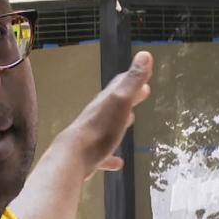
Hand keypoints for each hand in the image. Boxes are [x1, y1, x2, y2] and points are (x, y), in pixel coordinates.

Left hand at [66, 50, 152, 178]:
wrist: (73, 157)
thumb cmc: (99, 128)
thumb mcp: (120, 100)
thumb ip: (133, 80)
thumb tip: (144, 55)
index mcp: (106, 101)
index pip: (120, 85)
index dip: (133, 79)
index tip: (144, 77)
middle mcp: (98, 116)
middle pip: (114, 103)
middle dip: (128, 97)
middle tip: (141, 94)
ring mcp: (93, 136)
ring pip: (108, 126)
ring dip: (119, 122)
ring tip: (129, 120)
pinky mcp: (90, 157)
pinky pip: (104, 154)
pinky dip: (111, 157)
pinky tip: (118, 163)